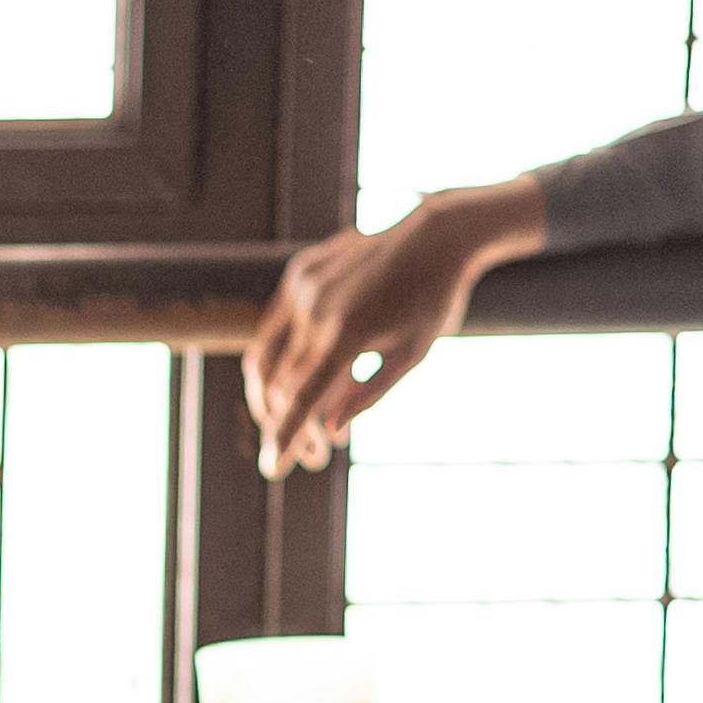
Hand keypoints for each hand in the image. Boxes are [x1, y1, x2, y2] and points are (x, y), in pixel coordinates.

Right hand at [236, 189, 526, 473]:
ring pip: (267, 355)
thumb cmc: (433, 300)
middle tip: (313, 457)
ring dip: (275, 396)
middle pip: (280, 383)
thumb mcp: (411, 355)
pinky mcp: (300, 272)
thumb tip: (331, 430)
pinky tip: (307, 376)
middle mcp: (316, 308)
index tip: (272, 468)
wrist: (436, 235)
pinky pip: (277, 324)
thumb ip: (368, 394)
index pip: (301, 397)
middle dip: (290, 425)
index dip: (284, 436)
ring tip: (301, 421)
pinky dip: (284, 357)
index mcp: (347, 333)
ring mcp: (303, 286)